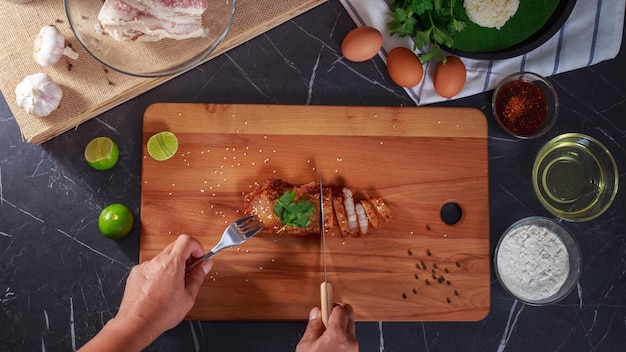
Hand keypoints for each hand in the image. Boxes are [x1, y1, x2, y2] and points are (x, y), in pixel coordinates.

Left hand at [79, 234, 211, 350]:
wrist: (136, 324)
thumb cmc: (161, 313)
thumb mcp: (188, 297)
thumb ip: (198, 276)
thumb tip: (205, 265)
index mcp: (172, 264)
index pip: (186, 240)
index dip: (196, 247)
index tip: (199, 258)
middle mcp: (157, 261)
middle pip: (175, 247)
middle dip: (186, 256)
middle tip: (190, 272)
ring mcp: (144, 266)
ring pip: (163, 258)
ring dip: (172, 266)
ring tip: (173, 286)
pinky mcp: (135, 274)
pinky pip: (151, 267)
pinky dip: (158, 273)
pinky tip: (159, 290)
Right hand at [296, 303, 358, 351]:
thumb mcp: (306, 346)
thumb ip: (313, 326)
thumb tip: (315, 314)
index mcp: (338, 336)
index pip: (340, 309)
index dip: (331, 304)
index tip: (326, 301)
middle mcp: (350, 341)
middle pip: (349, 316)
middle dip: (338, 313)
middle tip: (325, 315)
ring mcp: (354, 348)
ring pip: (350, 327)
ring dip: (340, 325)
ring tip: (326, 332)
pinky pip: (350, 338)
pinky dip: (342, 335)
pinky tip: (330, 340)